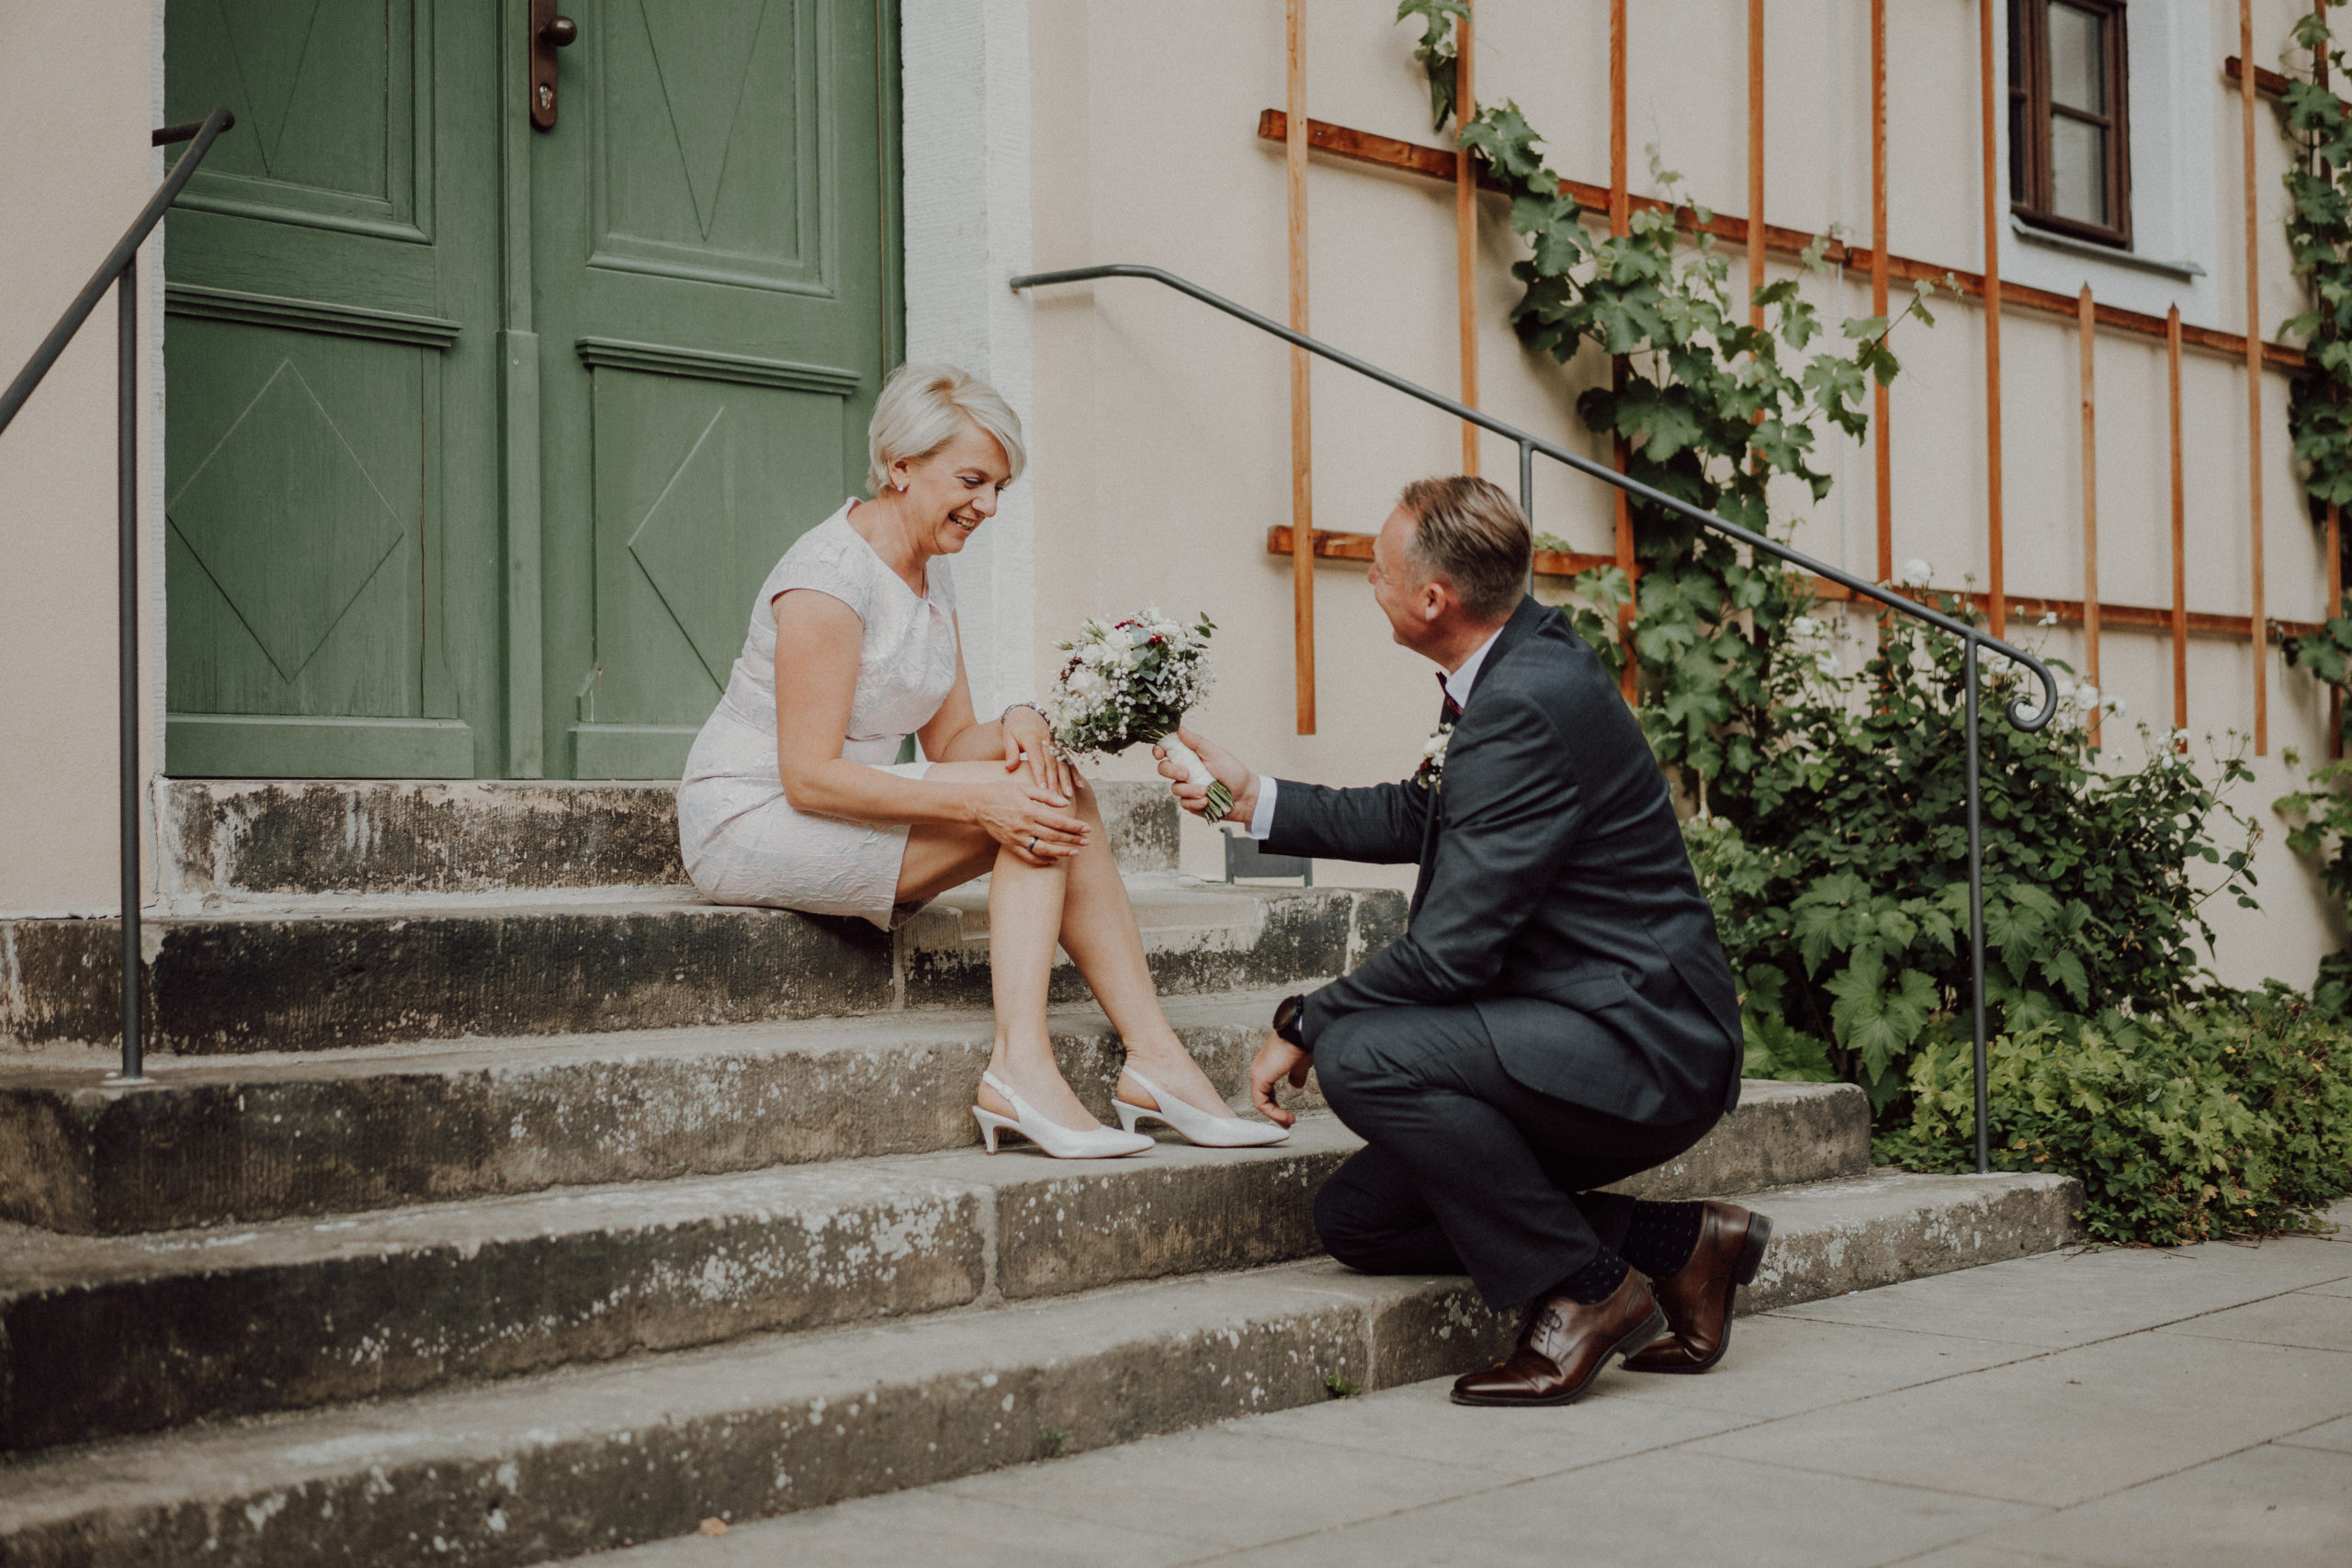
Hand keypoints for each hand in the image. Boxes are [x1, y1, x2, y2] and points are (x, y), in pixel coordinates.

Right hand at [972, 779, 1088, 865]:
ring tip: (1075, 852)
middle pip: (1054, 836)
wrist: (976, 804)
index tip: (1086, 828)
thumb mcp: (1023, 788)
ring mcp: (1016, 837)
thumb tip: (1065, 802)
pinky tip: (1054, 860)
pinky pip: (1028, 857)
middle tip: (1087, 841)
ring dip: (1061, 852)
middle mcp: (1023, 826)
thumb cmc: (1001, 792)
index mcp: (1029, 810)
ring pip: (1043, 849)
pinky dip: (1042, 861)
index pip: (1058, 821)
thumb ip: (1045, 795)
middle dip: (1073, 839)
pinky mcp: (1009, 845)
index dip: (1074, 826)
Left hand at [1001, 707, 1072, 803]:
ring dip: (1067, 780)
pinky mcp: (1061, 747)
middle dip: (1055, 782)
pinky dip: (1075, 773)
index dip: (1040, 774)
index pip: (1037, 759)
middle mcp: (1047, 742)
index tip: (1042, 788)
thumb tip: (1009, 768)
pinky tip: (1079, 786)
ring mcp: (1056, 745)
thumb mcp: (1008, 737)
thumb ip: (1010, 752)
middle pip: (1052, 764)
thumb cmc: (1015, 728)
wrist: (1027, 713)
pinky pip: (1069, 761)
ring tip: (1068, 795)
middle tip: (1056, 797)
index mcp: (1032, 739)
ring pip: (1063, 764)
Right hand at [1153, 725, 1257, 821]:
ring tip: (1206, 791)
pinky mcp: (1191, 803)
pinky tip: (1207, 801)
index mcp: (1190, 756)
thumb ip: (1197, 743)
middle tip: (1187, 774)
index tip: (1160, 754)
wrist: (1245, 797)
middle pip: (1164, 769)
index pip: (1167, 750)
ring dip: (1190, 790)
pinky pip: (1184, 803)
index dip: (1159, 750)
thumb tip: (1180, 729)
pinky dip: (1195, 803)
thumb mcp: (1216, 754)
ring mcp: (1187, 788)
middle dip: (1172, 771)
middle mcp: (1186, 771)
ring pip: (1175, 788)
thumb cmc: (1233, 772)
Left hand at [1247, 1031, 1312, 1127]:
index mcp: (1268, 1064)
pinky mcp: (1260, 1076)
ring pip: (1260, 1100)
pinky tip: (1285, 1117)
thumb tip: (1296, 1084)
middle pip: (1262, 1096)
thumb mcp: (1301, 1064)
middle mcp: (1260, 1067)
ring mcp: (1258, 1071)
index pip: (1267, 1089)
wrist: (1302, 1032)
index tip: (1288, 1115)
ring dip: (1274, 1114)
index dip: (1277, 1104)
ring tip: (1288, 1121)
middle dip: (1274, 1112)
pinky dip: (1273, 1112)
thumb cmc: (1303, 1043)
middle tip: (1286, 1122)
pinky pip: (1261, 1102)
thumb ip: (1297, 1074)